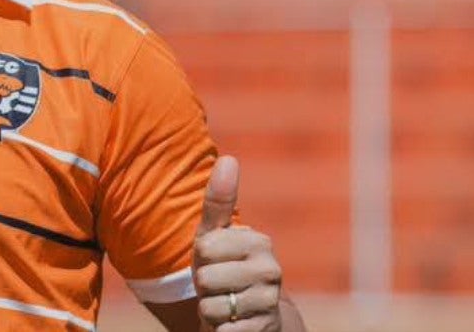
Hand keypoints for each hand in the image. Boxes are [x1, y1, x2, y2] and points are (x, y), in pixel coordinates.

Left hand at [192, 156, 282, 330]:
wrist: (247, 317)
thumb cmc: (223, 268)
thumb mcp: (213, 236)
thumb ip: (219, 201)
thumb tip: (229, 159)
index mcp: (259, 242)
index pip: (205, 249)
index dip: (201, 259)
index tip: (213, 262)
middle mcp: (271, 270)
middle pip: (207, 279)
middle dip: (204, 287)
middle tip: (218, 286)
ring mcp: (270, 302)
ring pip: (212, 307)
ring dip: (210, 310)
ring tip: (224, 304)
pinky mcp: (264, 329)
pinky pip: (223, 331)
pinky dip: (219, 330)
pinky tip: (232, 324)